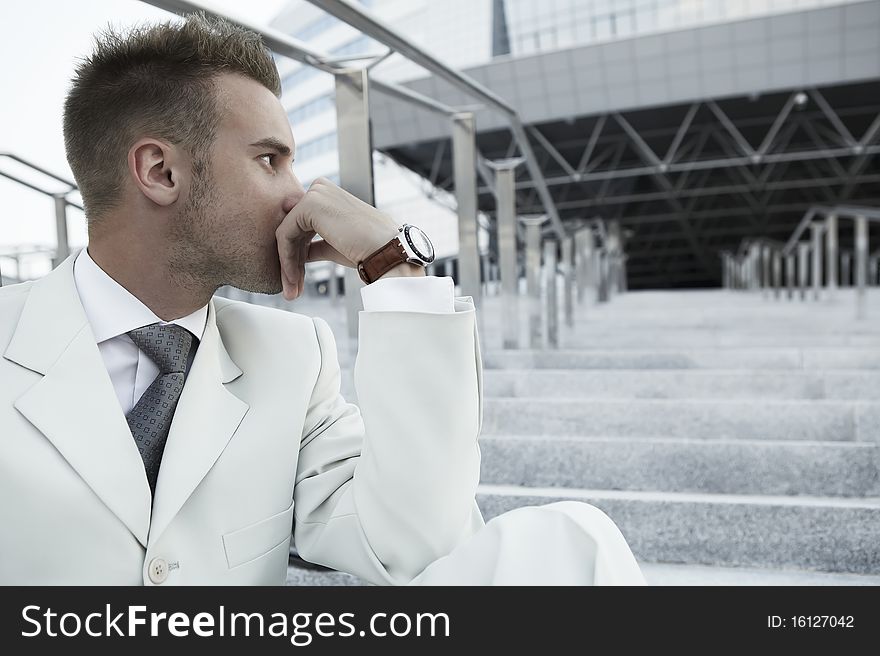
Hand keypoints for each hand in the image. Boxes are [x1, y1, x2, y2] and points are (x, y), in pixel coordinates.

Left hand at [275, 178, 399, 299]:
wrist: (386, 250)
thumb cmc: (369, 248)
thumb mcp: (335, 244)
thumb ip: (316, 244)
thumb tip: (302, 252)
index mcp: (327, 195)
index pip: (301, 225)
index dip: (297, 254)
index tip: (298, 278)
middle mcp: (320, 188)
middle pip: (292, 229)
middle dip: (291, 261)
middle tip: (292, 288)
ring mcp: (314, 194)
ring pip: (286, 233)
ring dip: (287, 264)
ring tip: (293, 289)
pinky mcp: (309, 205)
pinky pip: (285, 235)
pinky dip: (287, 259)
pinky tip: (294, 278)